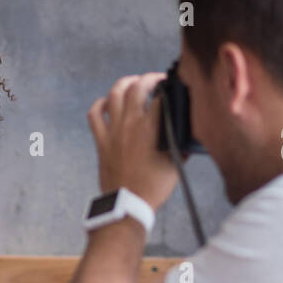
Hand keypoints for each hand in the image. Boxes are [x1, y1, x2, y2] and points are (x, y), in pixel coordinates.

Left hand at [87, 72, 179, 210]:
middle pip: (137, 87)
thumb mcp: (175, 162)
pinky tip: (107, 102)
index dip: (170, 86)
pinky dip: (100, 104)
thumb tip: (187, 129)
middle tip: (157, 80)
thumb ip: (180, 141)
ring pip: (114, 94)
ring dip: (125, 83)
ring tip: (134, 82)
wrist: (127, 204)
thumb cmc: (153, 186)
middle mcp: (130, 124)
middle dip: (149, 78)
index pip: (162, 95)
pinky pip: (95, 114)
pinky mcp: (101, 140)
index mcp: (150, 128)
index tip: (175, 85)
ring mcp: (112, 130)